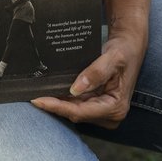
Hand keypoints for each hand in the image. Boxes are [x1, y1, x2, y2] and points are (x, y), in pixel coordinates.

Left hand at [30, 27, 147, 128]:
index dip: (58, 107)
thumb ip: (96, 72)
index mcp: (116, 107)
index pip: (81, 112)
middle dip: (55, 106)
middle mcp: (110, 114)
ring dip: (57, 103)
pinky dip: (63, 99)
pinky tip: (50, 91)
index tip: (39, 100)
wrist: (129, 46)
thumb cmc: (124, 51)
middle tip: (32, 96)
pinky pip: (76, 105)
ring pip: (74, 111)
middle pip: (75, 114)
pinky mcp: (96, 105)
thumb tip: (75, 89)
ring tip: (37, 93)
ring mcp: (103, 112)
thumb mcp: (113, 58)